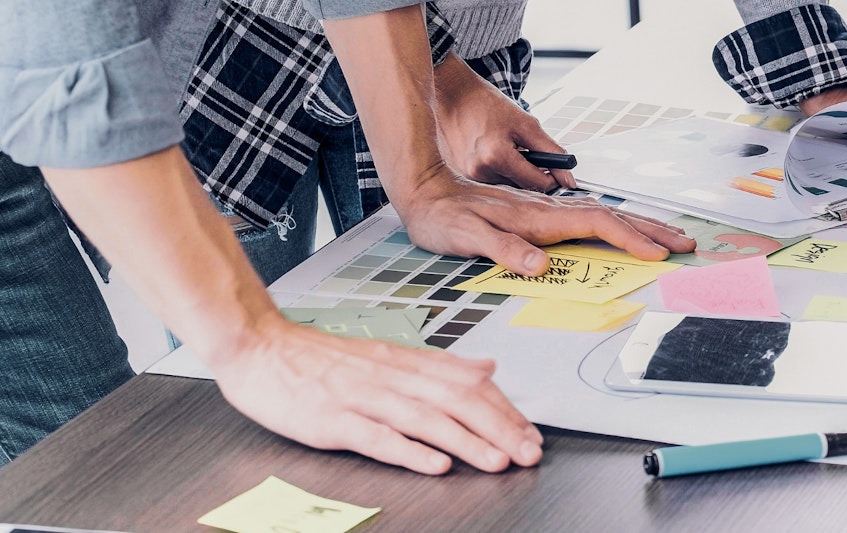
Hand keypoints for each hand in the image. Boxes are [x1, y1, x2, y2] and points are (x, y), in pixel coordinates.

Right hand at [210, 318, 541, 473]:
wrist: (258, 346)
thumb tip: (487, 368)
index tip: (530, 432)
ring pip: (424, 419)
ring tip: (497, 461)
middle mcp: (391, 377)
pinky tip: (434, 463)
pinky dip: (409, 451)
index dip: (503, 409)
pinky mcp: (333, 420)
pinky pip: (376, 437)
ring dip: (466, 442)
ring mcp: (362, 398)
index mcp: (406, 362)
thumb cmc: (320, 358)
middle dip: (498, 428)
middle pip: (455, 401)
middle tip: (528, 451)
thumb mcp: (387, 353)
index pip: (467, 384)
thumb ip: (439, 365)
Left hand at [390, 166, 695, 274]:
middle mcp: (549, 209)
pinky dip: (618, 225)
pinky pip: (591, 219)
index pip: (596, 224)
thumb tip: (539, 265)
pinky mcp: (542, 214)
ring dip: (641, 227)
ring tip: (671, 238)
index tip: (658, 254)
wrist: (424, 190)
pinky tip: (626, 230)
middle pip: (613, 216)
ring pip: (606, 215)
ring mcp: (548, 210)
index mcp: (538, 217)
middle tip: (687, 244)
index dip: (629, 239)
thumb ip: (503, 249)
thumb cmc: (442, 218)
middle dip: (652, 230)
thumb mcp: (465, 236)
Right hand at [434, 53, 572, 191]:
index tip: (556, 170)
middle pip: (522, 187)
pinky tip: (491, 152)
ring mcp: (467, 176)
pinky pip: (490, 181)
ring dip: (513, 172)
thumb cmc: (487, 105)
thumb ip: (551, 152)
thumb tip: (568, 178)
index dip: (552, 177)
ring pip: (506, 186)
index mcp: (496, 157)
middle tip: (524, 149)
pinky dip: (497, 170)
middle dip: (530, 172)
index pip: (537, 184)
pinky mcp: (460, 176)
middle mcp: (478, 172)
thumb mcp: (527, 124)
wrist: (453, 95)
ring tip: (504, 147)